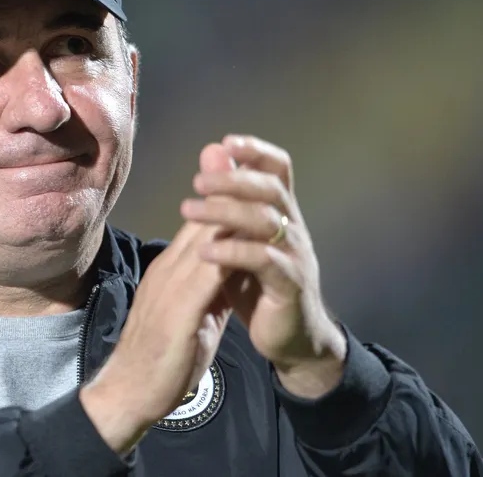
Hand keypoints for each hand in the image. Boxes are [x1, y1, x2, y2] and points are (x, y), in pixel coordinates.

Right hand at [80, 144, 233, 453]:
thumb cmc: (160, 359)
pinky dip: (218, 256)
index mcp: (172, 274)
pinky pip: (200, 281)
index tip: (230, 160)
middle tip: (231, 147)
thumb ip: (208, 290)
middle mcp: (168, 274)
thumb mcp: (190, 316)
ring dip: (219, 209)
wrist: (129, 394)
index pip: (198, 226)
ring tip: (237, 178)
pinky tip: (236, 239)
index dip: (216, 193)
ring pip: (199, 243)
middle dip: (216, 185)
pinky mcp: (175, 316)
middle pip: (198, 222)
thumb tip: (227, 268)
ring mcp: (169, 292)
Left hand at [180, 134, 346, 398]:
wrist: (290, 339)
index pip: (279, 169)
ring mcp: (294, 256)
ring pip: (264, 220)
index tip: (226, 142)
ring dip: (224, 211)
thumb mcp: (237, 239)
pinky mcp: (289, 285)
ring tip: (187, 210)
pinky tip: (204, 250)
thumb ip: (225, 198)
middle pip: (270, 189)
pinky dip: (231, 251)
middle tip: (197, 182)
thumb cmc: (259, 286)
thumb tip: (211, 152)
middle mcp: (293, 228)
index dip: (256, 151)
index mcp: (281, 213)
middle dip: (233, 179)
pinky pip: (262, 261)